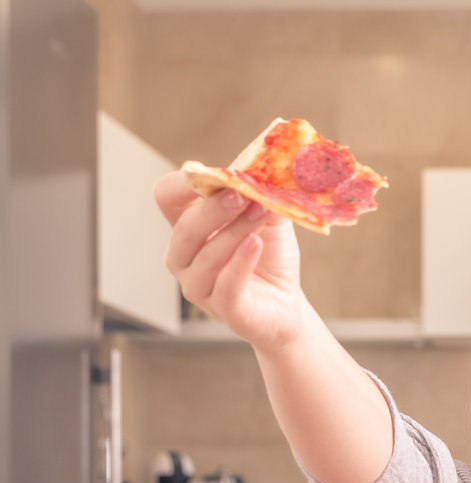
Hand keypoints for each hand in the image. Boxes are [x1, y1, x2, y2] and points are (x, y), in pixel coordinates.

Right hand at [154, 171, 310, 350]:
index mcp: (187, 227)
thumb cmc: (270, 257)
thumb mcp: (268, 217)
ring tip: (261, 213)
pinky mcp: (223, 308)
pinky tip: (256, 244)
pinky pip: (225, 284)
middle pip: (184, 227)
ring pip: (206, 255)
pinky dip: (240, 262)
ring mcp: (198, 285)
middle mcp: (183, 257)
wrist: (287, 305)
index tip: (218, 174)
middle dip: (213, 208)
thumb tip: (263, 168)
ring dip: (234, 231)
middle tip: (242, 193)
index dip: (184, 182)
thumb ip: (261, 193)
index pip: (165, 196)